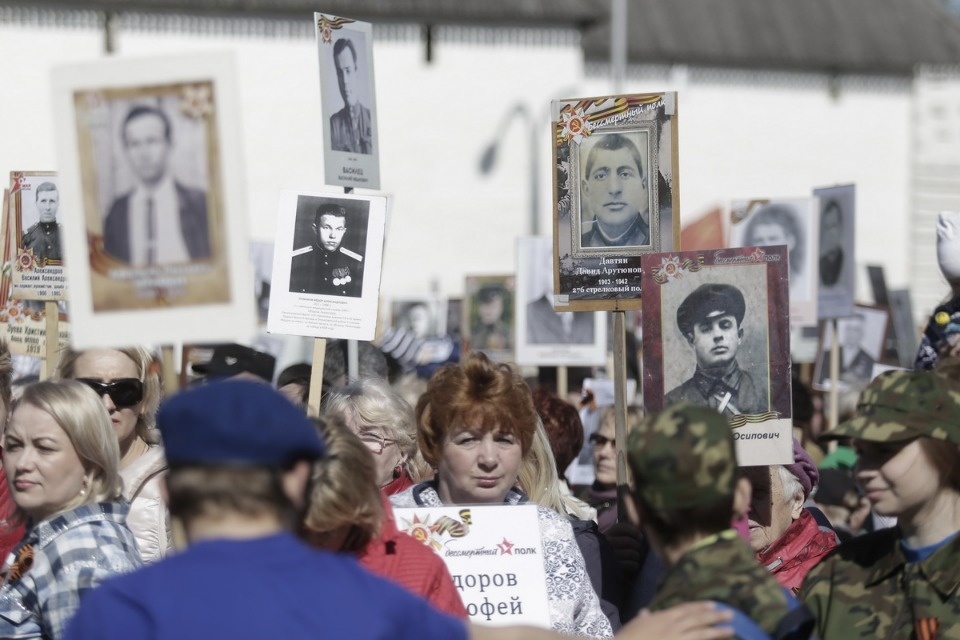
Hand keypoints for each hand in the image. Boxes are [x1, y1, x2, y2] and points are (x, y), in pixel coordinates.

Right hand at [604, 521, 645, 578]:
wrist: (596, 572)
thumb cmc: (608, 554)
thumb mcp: (610, 542)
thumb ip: (621, 535)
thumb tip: (639, 534)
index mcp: (605, 535)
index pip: (620, 528)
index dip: (633, 531)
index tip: (640, 537)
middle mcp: (606, 544)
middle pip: (628, 541)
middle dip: (637, 546)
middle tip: (638, 549)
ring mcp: (610, 556)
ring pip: (631, 553)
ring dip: (636, 556)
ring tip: (635, 557)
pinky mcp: (614, 567)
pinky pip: (631, 564)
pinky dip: (635, 565)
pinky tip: (633, 565)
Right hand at [618, 602, 733, 639]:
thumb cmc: (628, 638)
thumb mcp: (634, 625)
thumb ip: (642, 618)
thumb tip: (645, 612)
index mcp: (662, 617)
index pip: (685, 609)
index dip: (699, 606)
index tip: (713, 604)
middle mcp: (672, 626)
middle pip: (697, 619)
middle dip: (714, 616)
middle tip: (730, 614)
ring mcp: (676, 639)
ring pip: (700, 634)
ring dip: (716, 631)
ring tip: (731, 629)